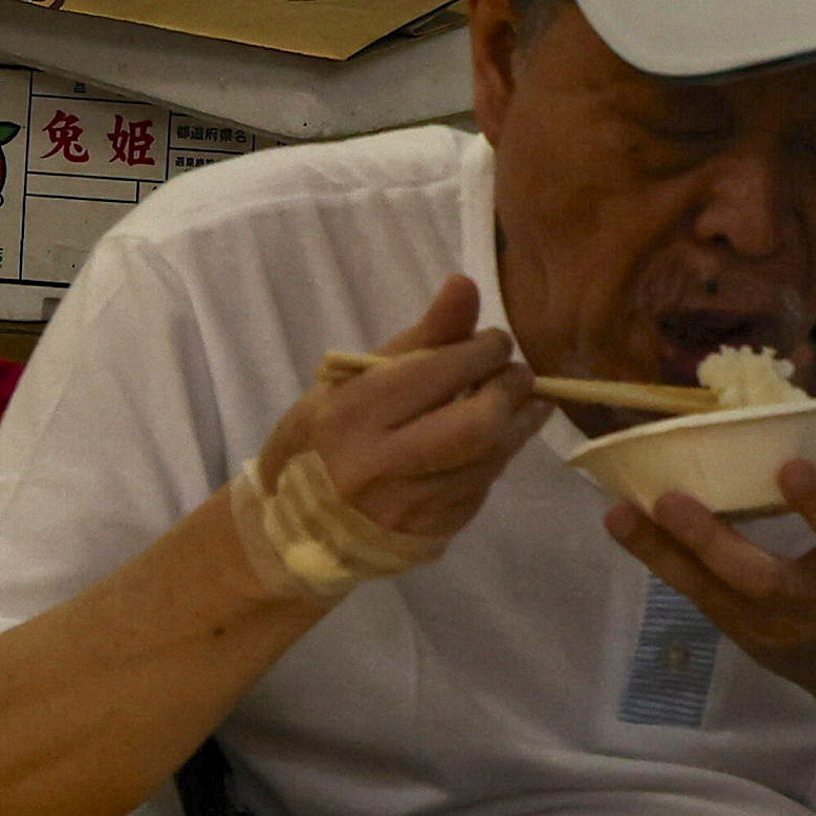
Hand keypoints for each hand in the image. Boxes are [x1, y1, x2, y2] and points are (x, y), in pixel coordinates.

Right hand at [253, 275, 545, 552]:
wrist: (297, 529)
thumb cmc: (322, 440)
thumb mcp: (353, 381)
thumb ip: (420, 337)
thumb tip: (466, 284)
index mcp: (351, 416)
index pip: (441, 372)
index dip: (485, 349)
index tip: (492, 341)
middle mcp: (379, 466)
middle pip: (480, 423)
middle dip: (510, 389)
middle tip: (513, 373)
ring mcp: (409, 506)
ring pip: (493, 457)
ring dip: (518, 421)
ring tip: (514, 400)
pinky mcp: (435, 531)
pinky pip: (486, 484)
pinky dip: (499, 453)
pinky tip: (494, 438)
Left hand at [606, 435, 815, 703]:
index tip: (788, 466)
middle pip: (761, 577)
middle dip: (710, 540)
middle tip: (667, 499)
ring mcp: (780, 629)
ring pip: (715, 594)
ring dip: (663, 555)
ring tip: (620, 516)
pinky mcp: (751, 642)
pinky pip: (705, 601)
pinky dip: (670, 566)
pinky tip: (636, 534)